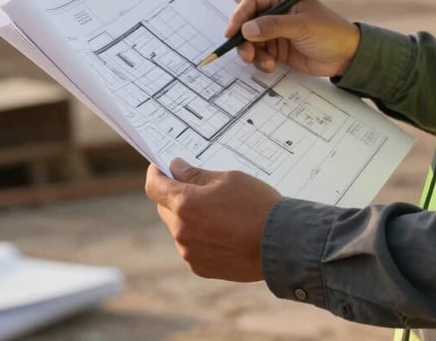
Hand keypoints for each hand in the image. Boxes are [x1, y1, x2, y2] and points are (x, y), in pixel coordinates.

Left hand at [145, 158, 280, 282]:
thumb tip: (175, 168)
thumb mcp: (228, 178)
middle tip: (198, 187)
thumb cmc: (256, 204)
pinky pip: (192, 246)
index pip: (154, 187)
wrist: (280, 242)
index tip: (159, 168)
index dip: (155, 174)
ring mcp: (189, 252)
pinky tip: (224, 231)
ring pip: (179, 228)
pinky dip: (200, 237)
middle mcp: (181, 230)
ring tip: (220, 212)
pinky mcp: (200, 267)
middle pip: (165, 208)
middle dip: (175, 195)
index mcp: (185, 203)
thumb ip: (196, 174)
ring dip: (189, 218)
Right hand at [225, 0, 360, 76]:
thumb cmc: (330, 32)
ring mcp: (277, 32)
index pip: (252, 2)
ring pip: (251, 41)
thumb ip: (274, 26)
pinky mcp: (279, 49)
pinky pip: (260, 54)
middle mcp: (277, 12)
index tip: (232, 33)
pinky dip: (261, 62)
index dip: (239, 16)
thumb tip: (247, 29)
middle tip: (246, 55)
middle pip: (248, 23)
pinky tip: (272, 67)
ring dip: (253, 54)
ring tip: (265, 64)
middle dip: (243, 40)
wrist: (347, 56)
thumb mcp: (302, 26)